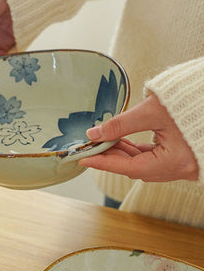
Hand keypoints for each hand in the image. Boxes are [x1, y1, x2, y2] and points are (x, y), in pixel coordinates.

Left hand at [79, 94, 198, 181]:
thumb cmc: (187, 102)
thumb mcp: (150, 112)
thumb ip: (120, 125)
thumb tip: (94, 134)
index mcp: (175, 162)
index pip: (130, 168)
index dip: (104, 163)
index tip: (83, 159)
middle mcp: (180, 169)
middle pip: (135, 168)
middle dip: (111, 157)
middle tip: (90, 147)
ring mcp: (181, 164)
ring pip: (142, 164)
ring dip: (121, 153)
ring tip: (102, 142)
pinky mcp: (179, 156)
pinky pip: (151, 158)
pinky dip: (134, 151)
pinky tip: (120, 141)